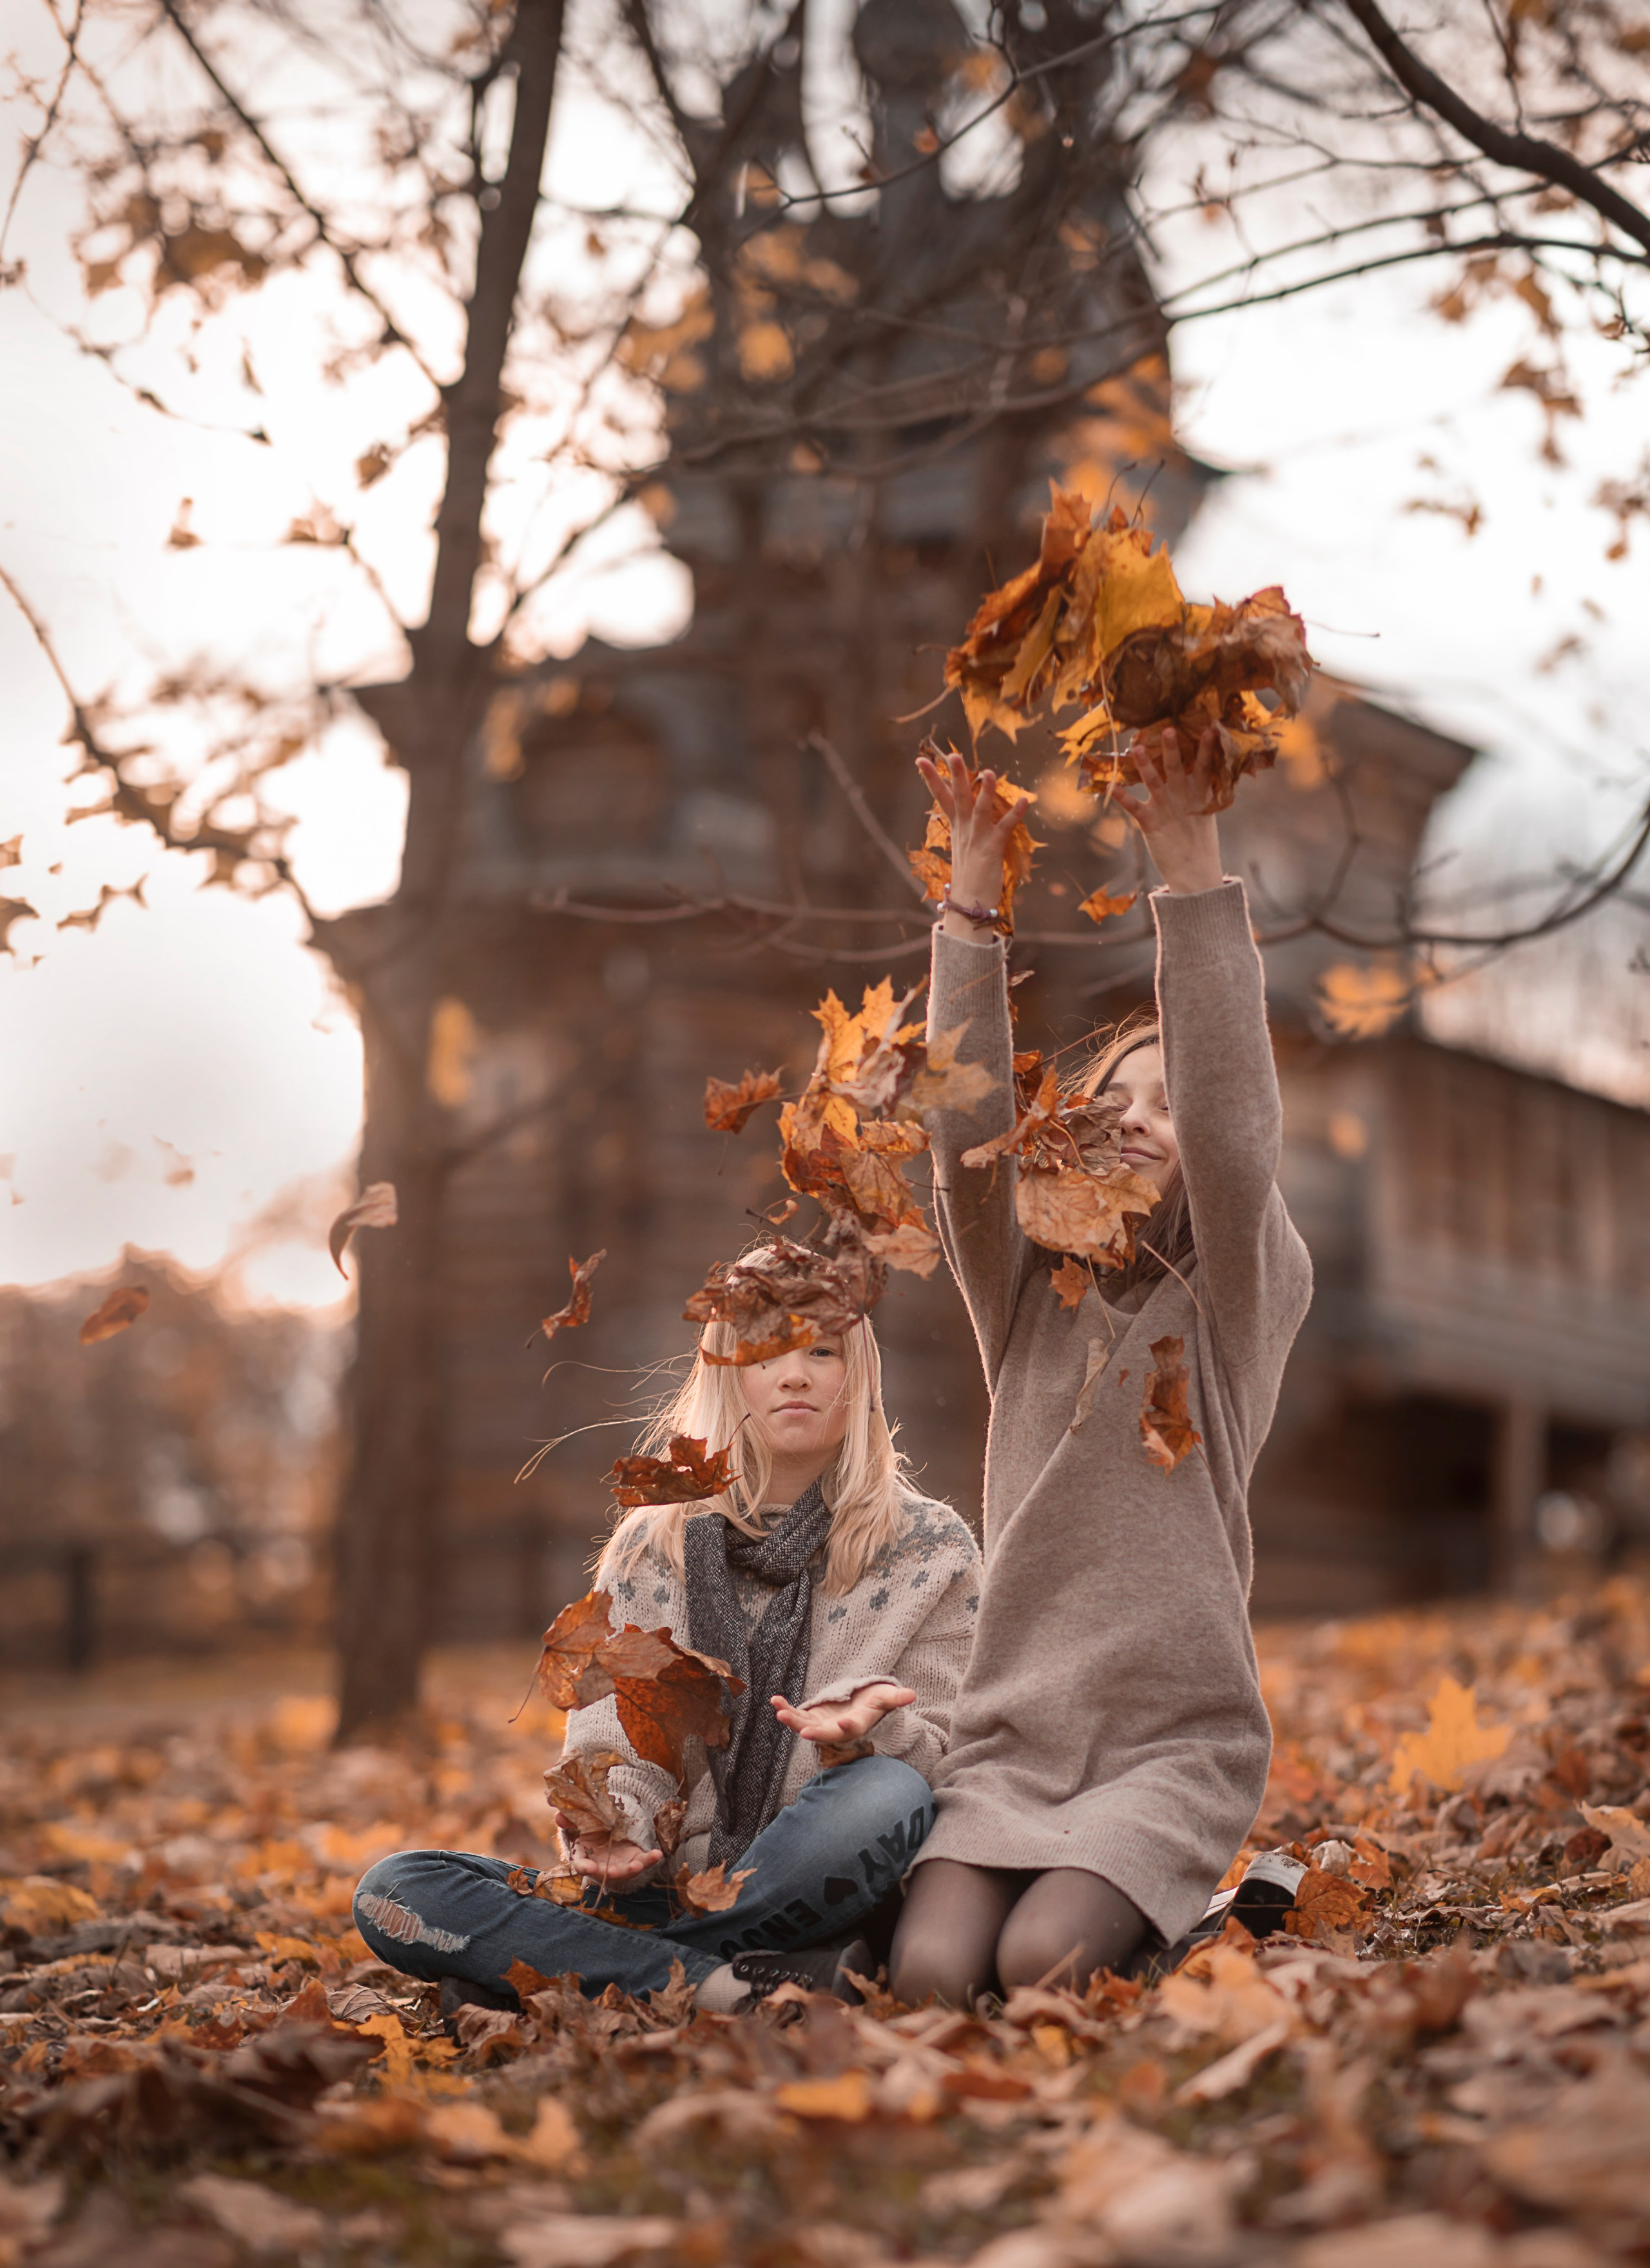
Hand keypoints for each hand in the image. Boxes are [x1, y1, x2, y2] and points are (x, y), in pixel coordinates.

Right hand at [554, 1812, 661, 1884]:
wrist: (605, 1824)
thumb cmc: (587, 1825)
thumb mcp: (578, 1820)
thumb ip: (569, 1819)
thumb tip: (560, 1817)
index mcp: (584, 1855)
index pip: (582, 1864)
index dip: (585, 1867)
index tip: (591, 1867)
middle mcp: (601, 1864)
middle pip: (605, 1872)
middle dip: (611, 1873)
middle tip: (616, 1871)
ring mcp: (618, 1863)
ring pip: (624, 1870)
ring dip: (631, 1869)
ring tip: (639, 1865)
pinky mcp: (633, 1857)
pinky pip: (642, 1860)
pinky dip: (650, 1859)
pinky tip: (658, 1854)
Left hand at [770, 1680, 915, 1745]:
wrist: (858, 1707)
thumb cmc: (874, 1701)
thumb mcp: (885, 1697)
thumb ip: (895, 1697)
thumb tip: (911, 1695)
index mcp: (856, 1725)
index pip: (852, 1729)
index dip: (847, 1727)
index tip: (843, 1723)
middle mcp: (837, 1729)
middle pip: (825, 1733)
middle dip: (814, 1732)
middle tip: (803, 1731)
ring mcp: (821, 1726)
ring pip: (806, 1727)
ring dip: (792, 1720)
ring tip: (780, 1711)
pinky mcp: (811, 1719)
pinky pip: (796, 1717)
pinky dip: (785, 1709)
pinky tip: (775, 1700)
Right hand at [914, 747, 1025, 939]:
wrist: (969, 908)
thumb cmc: (969, 881)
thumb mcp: (966, 850)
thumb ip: (968, 831)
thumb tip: (969, 818)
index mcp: (957, 829)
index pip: (942, 798)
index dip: (932, 778)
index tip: (920, 760)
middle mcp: (964, 831)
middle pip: (957, 797)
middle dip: (955, 776)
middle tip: (952, 755)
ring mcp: (977, 840)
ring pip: (979, 809)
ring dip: (984, 790)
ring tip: (988, 771)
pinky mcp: (991, 850)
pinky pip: (1005, 828)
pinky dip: (1015, 814)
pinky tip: (1024, 800)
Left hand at [1115, 725, 1223, 894]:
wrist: (1194, 870)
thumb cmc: (1198, 837)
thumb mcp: (1204, 808)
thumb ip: (1202, 786)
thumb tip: (1206, 761)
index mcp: (1199, 791)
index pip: (1205, 765)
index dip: (1207, 748)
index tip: (1210, 728)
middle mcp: (1182, 796)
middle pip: (1177, 768)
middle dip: (1172, 749)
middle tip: (1168, 729)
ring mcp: (1165, 808)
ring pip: (1154, 782)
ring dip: (1144, 765)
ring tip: (1136, 748)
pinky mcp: (1150, 823)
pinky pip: (1134, 807)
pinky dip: (1122, 797)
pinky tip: (1110, 787)